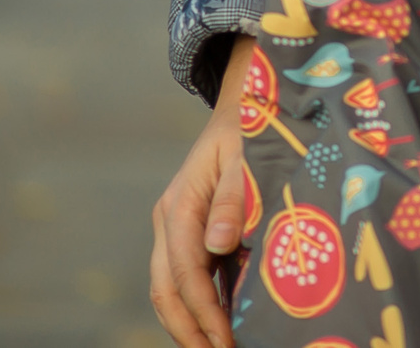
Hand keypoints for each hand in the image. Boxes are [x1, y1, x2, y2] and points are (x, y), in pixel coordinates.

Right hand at [149, 37, 252, 347]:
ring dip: (189, 322)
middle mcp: (170, 218)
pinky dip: (197, 303)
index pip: (185, 272)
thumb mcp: (248, 154)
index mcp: (181, 203)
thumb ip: (235, 198)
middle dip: (188, 329)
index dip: (203, 312)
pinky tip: (220, 323)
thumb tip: (217, 246)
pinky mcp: (188, 228)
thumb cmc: (254, 124)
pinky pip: (184, 274)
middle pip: (165, 288)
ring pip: (168, 287)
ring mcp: (174, 224)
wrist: (248, 97)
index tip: (224, 342)